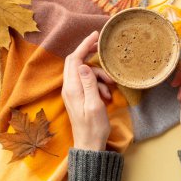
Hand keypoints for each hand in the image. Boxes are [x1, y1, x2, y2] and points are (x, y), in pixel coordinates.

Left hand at [61, 31, 114, 150]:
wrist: (90, 144)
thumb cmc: (94, 126)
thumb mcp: (94, 104)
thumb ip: (89, 84)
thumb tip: (84, 65)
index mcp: (72, 88)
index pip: (74, 59)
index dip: (84, 46)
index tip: (95, 36)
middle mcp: (69, 88)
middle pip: (77, 63)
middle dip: (91, 57)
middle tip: (104, 54)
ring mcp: (73, 92)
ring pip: (85, 73)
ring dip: (99, 76)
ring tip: (110, 87)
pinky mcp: (79, 97)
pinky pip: (88, 83)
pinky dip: (98, 85)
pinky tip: (107, 95)